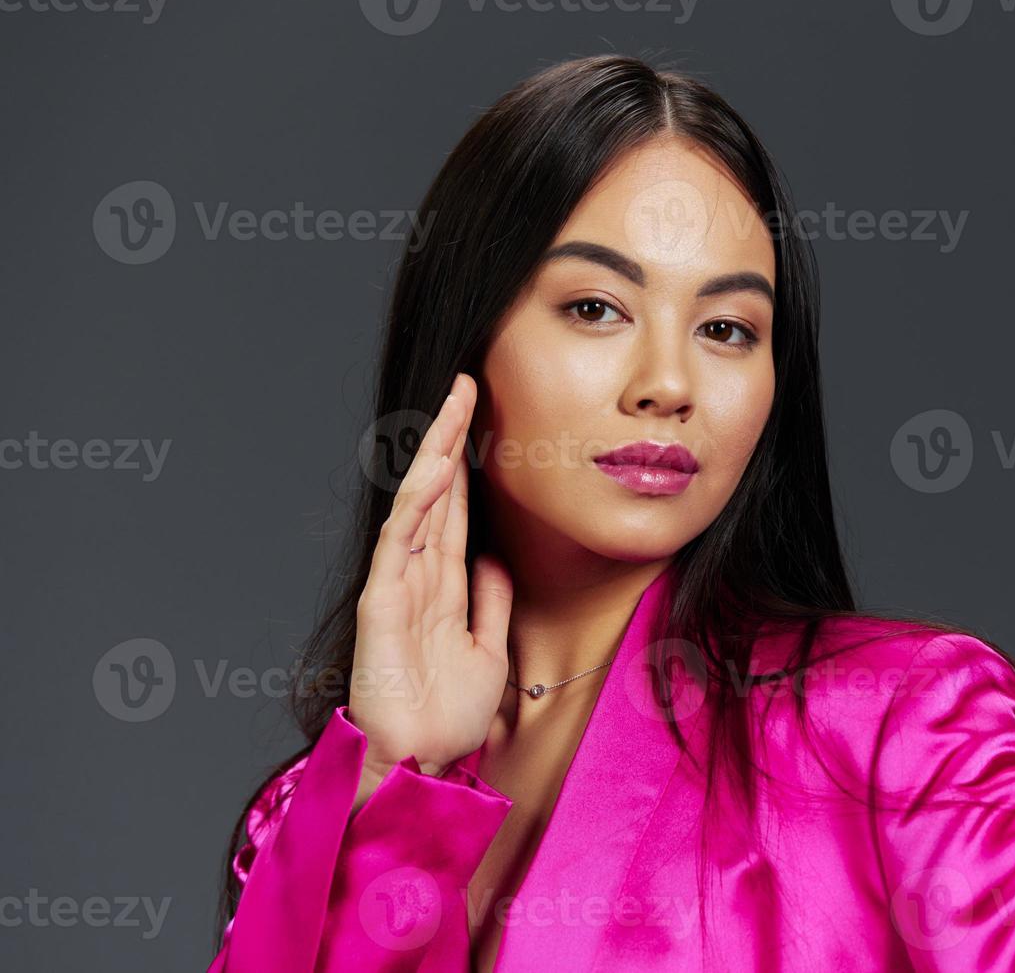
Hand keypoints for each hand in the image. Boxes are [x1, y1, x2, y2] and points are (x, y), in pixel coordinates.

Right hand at [347, 373, 512, 808]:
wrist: (420, 766)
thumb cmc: (444, 717)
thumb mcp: (487, 650)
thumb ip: (488, 602)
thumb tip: (494, 558)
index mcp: (441, 586)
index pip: (456, 512)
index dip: (468, 466)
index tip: (483, 420)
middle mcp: (416, 577)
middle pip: (437, 494)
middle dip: (451, 440)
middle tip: (467, 387)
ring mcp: (396, 586)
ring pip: (418, 504)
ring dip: (435, 453)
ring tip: (453, 405)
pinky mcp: (381, 603)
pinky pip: (400, 541)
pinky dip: (416, 501)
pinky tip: (433, 466)